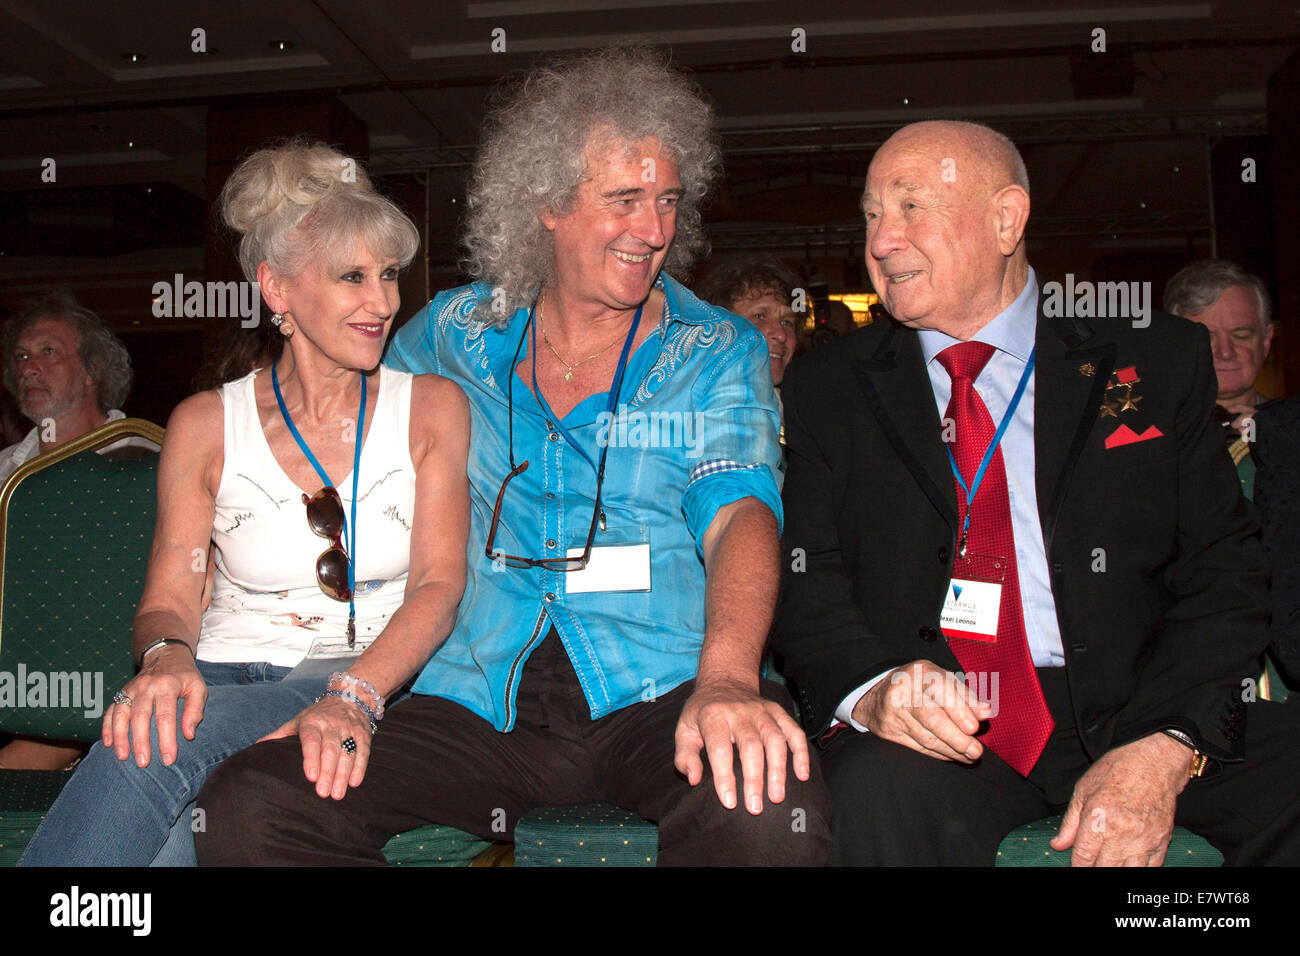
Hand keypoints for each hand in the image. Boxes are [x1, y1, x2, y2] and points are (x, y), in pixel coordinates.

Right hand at [104, 645, 204, 766]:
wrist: (166, 655)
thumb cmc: (185, 677)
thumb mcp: (198, 688)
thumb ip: (195, 710)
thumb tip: (188, 735)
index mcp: (167, 686)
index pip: (166, 716)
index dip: (167, 739)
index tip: (168, 759)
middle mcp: (146, 687)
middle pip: (141, 716)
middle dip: (141, 741)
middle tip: (143, 763)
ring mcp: (131, 689)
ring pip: (121, 714)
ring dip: (120, 736)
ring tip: (123, 757)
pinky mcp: (121, 693)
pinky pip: (110, 710)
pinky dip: (107, 727)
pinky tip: (108, 744)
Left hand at [261, 694, 373, 799]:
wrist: (349, 696)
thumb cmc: (318, 715)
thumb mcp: (298, 721)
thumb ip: (280, 735)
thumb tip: (256, 748)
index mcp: (313, 722)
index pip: (312, 740)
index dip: (311, 758)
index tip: (311, 776)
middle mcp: (332, 725)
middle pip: (331, 749)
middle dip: (328, 772)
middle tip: (323, 793)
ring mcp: (349, 729)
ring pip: (347, 753)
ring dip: (343, 774)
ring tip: (337, 794)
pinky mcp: (364, 734)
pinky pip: (363, 752)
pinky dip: (360, 767)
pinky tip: (354, 782)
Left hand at [674, 676, 810, 813]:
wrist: (725, 680)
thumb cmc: (703, 712)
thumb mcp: (684, 728)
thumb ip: (685, 755)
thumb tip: (694, 779)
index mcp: (714, 716)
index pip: (720, 749)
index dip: (725, 777)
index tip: (729, 802)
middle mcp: (740, 713)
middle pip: (750, 746)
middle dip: (754, 779)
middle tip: (755, 807)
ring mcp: (762, 711)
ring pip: (775, 740)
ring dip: (778, 770)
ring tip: (777, 796)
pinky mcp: (778, 712)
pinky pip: (794, 731)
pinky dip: (801, 752)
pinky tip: (802, 774)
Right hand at [854, 660, 992, 762]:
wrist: (878, 696)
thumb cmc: (921, 686)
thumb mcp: (942, 681)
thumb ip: (965, 696)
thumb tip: (984, 712)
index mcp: (920, 672)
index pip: (940, 690)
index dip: (959, 710)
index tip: (975, 728)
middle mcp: (903, 690)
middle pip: (932, 718)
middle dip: (957, 738)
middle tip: (976, 751)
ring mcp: (893, 712)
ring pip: (926, 737)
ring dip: (952, 750)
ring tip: (970, 756)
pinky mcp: (888, 732)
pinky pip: (918, 747)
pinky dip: (938, 754)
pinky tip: (952, 755)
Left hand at [1051, 732, 1192, 865]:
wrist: (1154, 762)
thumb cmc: (1117, 770)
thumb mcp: (1083, 790)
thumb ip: (1070, 822)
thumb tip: (1058, 845)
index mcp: (1097, 819)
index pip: (1083, 858)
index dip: (1077, 866)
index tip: (1077, 865)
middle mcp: (1121, 833)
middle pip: (1104, 869)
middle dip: (1095, 869)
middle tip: (1092, 864)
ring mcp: (1144, 839)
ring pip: (1128, 873)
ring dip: (1116, 871)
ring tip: (1110, 864)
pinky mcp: (1162, 841)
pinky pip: (1151, 868)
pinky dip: (1139, 870)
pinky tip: (1129, 863)